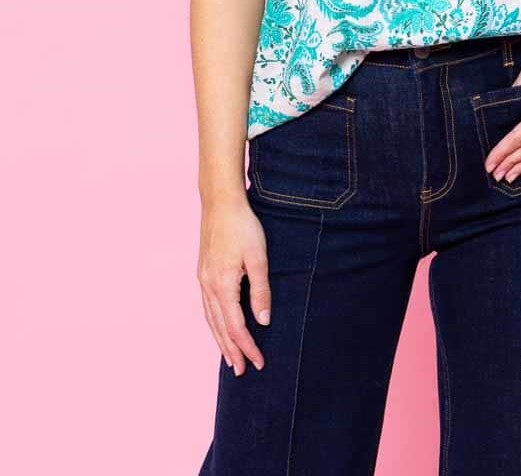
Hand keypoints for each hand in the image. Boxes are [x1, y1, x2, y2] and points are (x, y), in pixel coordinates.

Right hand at [197, 195, 271, 375]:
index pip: (236, 327)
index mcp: (223, 285)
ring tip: (229, 357)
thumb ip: (260, 290)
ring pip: (211, 319)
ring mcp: (203, 279)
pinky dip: (214, 323)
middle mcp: (208, 286)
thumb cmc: (242, 227)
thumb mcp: (258, 257)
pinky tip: (219, 326)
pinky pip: (207, 306)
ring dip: (220, 340)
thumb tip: (262, 320)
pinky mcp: (203, 272)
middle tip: (241, 371)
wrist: (220, 203)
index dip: (247, 347)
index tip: (258, 362)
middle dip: (231, 351)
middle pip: (219, 328)